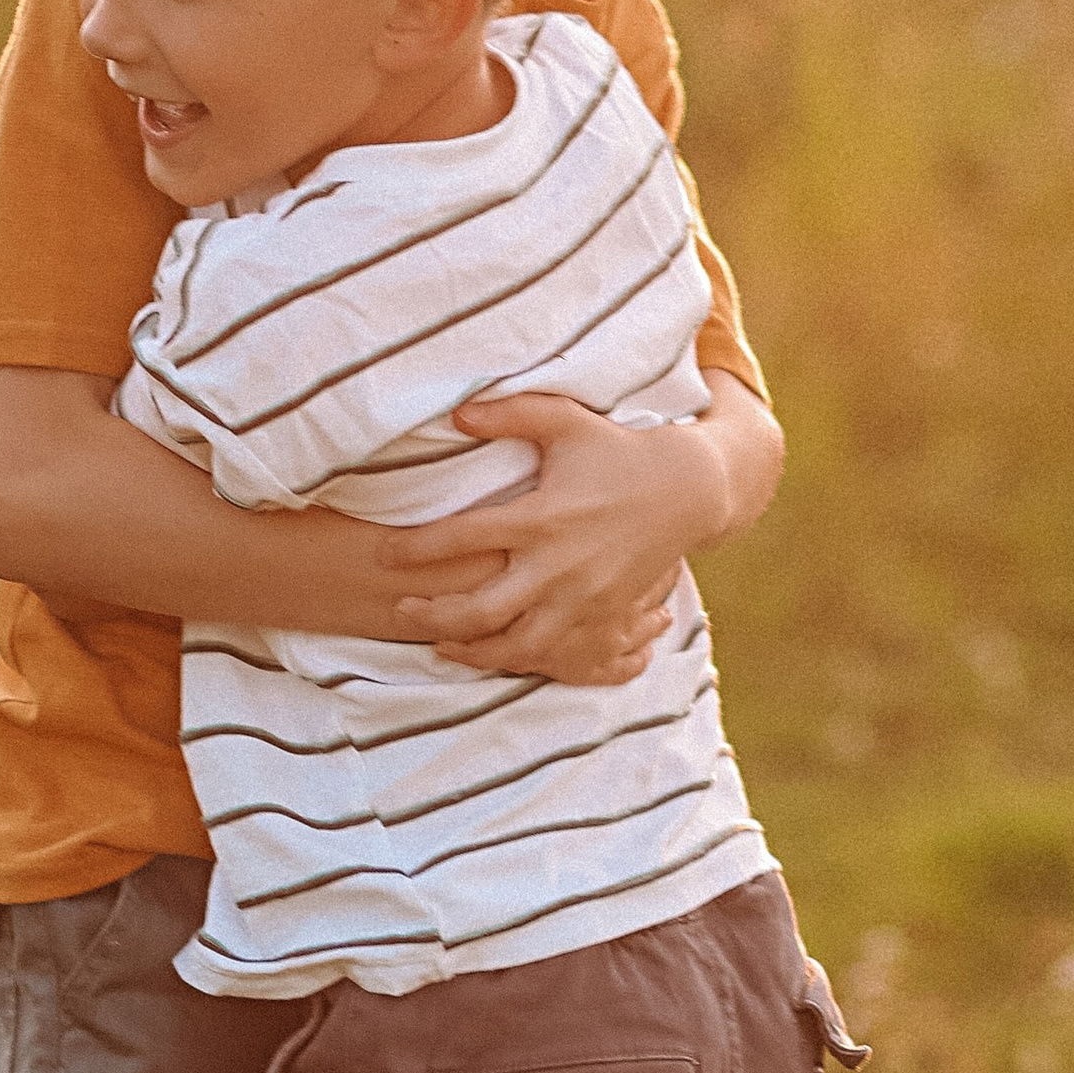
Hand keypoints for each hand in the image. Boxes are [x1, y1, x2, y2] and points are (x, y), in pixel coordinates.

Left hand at [392, 390, 761, 676]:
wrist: (689, 492)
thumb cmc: (619, 451)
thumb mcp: (567, 421)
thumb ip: (510, 414)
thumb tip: (455, 415)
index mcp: (543, 517)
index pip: (462, 537)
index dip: (415, 549)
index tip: (384, 554)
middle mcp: (559, 565)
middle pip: (481, 609)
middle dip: (433, 615)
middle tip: (399, 609)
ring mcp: (582, 598)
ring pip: (515, 645)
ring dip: (470, 650)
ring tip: (437, 641)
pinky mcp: (602, 617)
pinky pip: (551, 653)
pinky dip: (515, 659)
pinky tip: (489, 652)